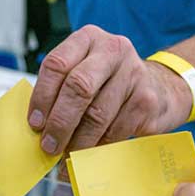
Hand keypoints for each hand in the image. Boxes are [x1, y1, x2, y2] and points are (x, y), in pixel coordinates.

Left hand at [28, 25, 191, 153]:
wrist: (159, 88)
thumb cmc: (108, 85)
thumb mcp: (83, 74)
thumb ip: (60, 91)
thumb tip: (36, 129)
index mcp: (88, 39)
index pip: (57, 64)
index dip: (42, 97)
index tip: (35, 124)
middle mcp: (112, 50)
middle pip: (78, 87)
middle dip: (59, 122)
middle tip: (49, 146)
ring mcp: (133, 73)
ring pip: (97, 115)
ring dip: (77, 142)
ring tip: (65, 157)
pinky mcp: (147, 100)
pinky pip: (115, 130)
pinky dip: (98, 148)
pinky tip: (88, 156)